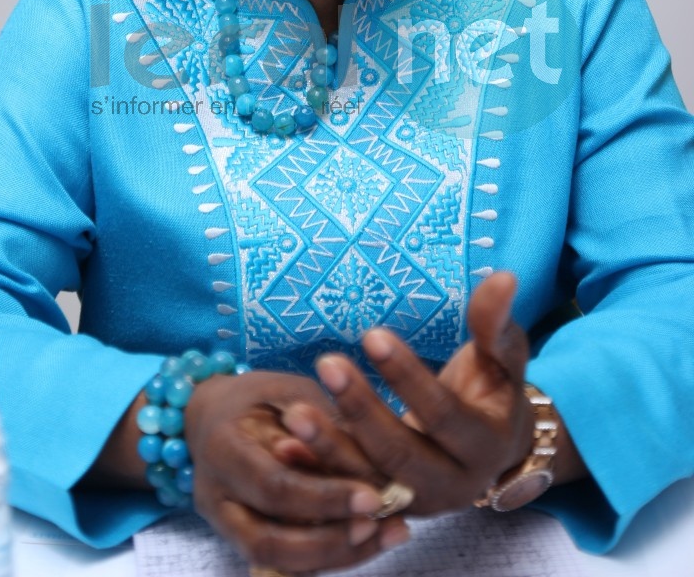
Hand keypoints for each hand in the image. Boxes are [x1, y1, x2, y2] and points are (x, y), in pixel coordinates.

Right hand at [184, 369, 409, 573]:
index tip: (373, 496)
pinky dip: (326, 557)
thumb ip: (320, 422)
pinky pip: (283, 564)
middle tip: (382, 524)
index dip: (325, 498)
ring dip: (335, 556)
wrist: (208, 414)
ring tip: (385, 534)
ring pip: (276, 562)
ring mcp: (224, 524)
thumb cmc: (257, 396)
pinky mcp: (240, 539)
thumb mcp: (287, 390)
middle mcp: (215, 496)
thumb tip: (371, 454)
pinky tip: (368, 541)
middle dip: (331, 540)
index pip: (274, 487)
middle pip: (270, 540)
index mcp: (222, 447)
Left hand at [281, 272, 533, 515]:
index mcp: (486, 447)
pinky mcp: (386, 507)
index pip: (444, 414)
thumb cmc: (493, 388)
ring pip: (368, 481)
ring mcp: (416, 503)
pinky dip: (315, 473)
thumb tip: (504, 278)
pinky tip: (283, 446)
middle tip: (326, 362)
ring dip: (329, 449)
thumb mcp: (503, 357)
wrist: (490, 448)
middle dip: (361, 411)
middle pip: (401, 454)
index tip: (372, 335)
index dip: (408, 377)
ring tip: (293, 413)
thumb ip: (496, 325)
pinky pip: (346, 494)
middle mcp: (453, 486)